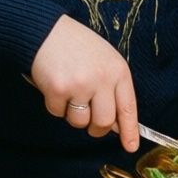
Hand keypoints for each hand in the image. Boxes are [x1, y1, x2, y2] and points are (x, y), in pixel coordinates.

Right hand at [30, 14, 139, 149]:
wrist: (46, 31)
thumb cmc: (76, 46)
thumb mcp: (104, 61)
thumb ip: (112, 88)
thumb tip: (116, 123)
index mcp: (118, 70)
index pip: (127, 107)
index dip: (130, 130)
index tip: (131, 146)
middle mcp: (102, 78)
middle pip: (104, 122)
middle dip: (96, 128)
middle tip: (89, 122)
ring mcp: (81, 84)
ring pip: (80, 122)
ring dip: (73, 114)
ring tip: (69, 92)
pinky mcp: (59, 89)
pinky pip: (58, 113)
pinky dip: (55, 104)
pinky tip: (55, 85)